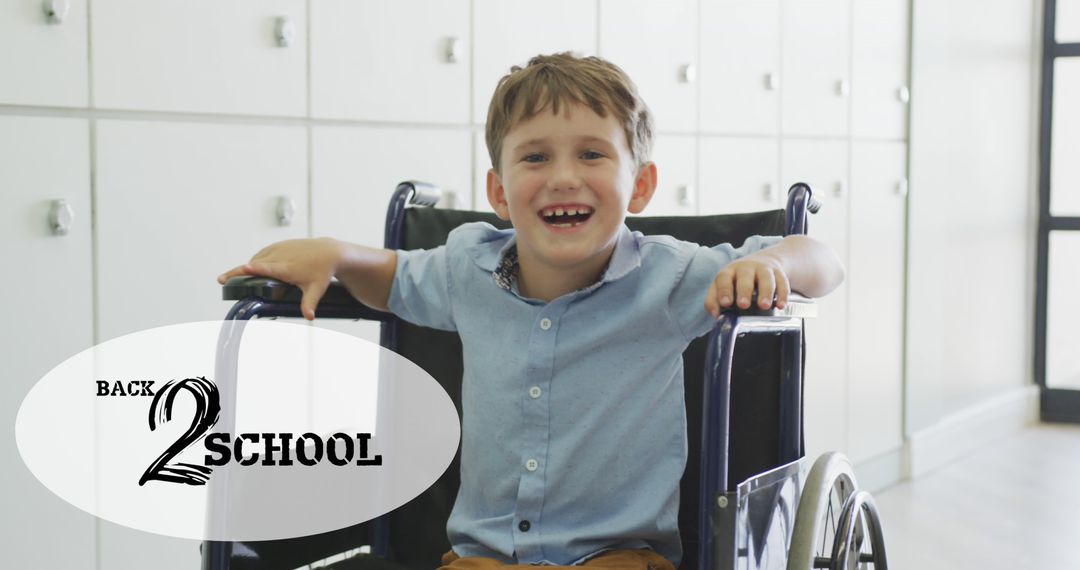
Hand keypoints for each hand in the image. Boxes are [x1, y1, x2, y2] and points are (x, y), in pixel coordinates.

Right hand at [218, 238, 343, 319]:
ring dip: (246, 268)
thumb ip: (309, 303)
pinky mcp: (277, 246)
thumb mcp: (316, 289)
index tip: (244, 268)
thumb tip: (309, 317)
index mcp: (287, 268)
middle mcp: (280, 256)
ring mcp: (278, 249)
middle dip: (237, 272)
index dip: (254, 269)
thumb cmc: (321, 271)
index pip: (267, 268)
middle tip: (221, 280)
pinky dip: (255, 262)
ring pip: (256, 259)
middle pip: (254, 264)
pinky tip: (251, 269)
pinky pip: (261, 254)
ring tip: (234, 278)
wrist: (328, 252)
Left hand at [705, 252, 789, 317]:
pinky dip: (783, 294)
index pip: (724, 278)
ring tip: (764, 306)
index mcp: (729, 272)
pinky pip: (782, 282)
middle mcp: (746, 268)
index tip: (726, 303)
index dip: (724, 290)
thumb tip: (716, 315)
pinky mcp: (778, 272)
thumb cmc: (739, 280)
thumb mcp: (724, 286)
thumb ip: (714, 300)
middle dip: (744, 291)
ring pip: (765, 278)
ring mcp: (763, 269)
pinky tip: (781, 305)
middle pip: (745, 277)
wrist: (764, 261)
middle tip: (743, 305)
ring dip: (765, 292)